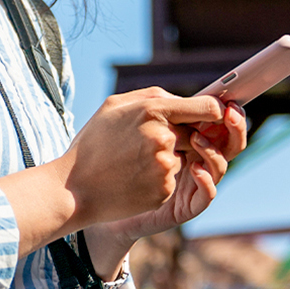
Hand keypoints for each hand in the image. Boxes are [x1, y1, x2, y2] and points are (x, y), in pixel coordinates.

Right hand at [61, 88, 226, 227]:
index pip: (208, 108)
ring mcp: (165, 167)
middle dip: (182, 137)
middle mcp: (164, 138)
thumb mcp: (114, 106)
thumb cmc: (92, 144)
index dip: (215, 112)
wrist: (74, 189)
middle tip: (151, 143)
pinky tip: (133, 178)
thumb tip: (182, 100)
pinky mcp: (165, 191)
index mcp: (153, 111)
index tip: (214, 115)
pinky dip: (159, 179)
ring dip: (168, 159)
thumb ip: (153, 97)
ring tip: (135, 162)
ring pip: (183, 158)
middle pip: (197, 134)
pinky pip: (173, 180)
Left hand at [96, 100, 247, 242]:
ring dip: (214, 150)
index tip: (229, 99)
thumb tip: (181, 100)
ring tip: (197, 139)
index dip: (226, 111)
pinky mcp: (186, 204)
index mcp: (187, 137)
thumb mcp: (131, 122)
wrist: (96, 194)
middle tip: (229, 114)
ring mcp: (192, 182)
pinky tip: (195, 169)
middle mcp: (195, 158)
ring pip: (221, 166)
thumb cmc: (112, 155)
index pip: (216, 122)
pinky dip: (207, 180)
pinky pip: (207, 194)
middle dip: (235, 128)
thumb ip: (154, 108)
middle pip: (229, 143)